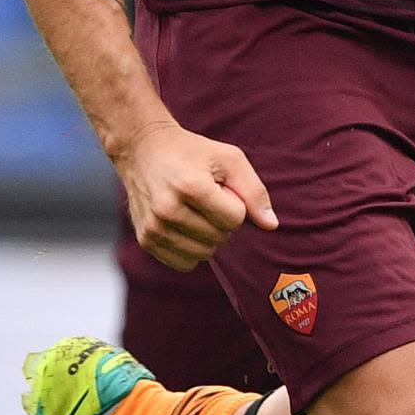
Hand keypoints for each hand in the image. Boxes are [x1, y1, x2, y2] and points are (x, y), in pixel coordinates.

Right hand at [115, 120, 278, 270]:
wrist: (143, 150)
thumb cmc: (193, 152)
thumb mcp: (230, 159)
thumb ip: (254, 191)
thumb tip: (271, 225)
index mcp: (190, 187)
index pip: (235, 218)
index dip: (236, 205)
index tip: (223, 189)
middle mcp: (167, 210)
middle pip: (219, 238)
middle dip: (223, 221)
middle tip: (209, 200)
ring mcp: (153, 228)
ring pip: (203, 254)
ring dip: (209, 237)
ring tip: (197, 212)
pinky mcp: (145, 240)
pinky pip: (184, 263)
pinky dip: (192, 250)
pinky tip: (186, 227)